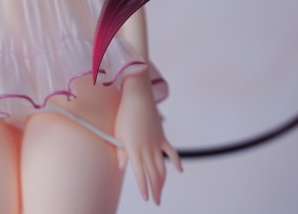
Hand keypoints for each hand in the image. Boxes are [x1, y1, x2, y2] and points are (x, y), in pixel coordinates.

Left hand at [115, 73, 182, 204]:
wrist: (138, 97)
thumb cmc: (124, 115)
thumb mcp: (118, 134)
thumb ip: (121, 151)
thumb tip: (122, 166)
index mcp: (134, 149)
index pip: (140, 174)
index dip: (144, 188)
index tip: (146, 198)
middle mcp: (147, 148)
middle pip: (154, 174)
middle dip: (155, 190)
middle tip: (157, 201)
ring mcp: (156, 143)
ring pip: (162, 167)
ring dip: (163, 181)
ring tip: (161, 191)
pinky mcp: (162, 136)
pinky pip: (171, 152)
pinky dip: (177, 162)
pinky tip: (180, 171)